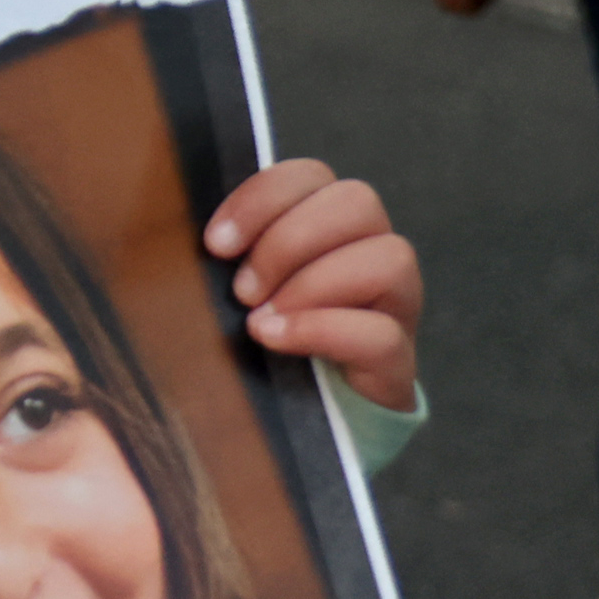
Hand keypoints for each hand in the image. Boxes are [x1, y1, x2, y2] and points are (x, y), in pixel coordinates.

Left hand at [208, 158, 421, 413]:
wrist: (306, 423)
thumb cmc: (264, 341)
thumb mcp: (242, 290)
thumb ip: (232, 255)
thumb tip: (199, 236)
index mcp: (332, 225)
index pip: (312, 176)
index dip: (263, 198)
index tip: (216, 244)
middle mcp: (374, 253)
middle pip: (357, 202)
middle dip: (289, 241)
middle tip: (242, 290)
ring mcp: (396, 308)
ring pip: (389, 257)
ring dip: (313, 283)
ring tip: (259, 319)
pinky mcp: (399, 363)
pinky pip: (383, 333)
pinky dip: (322, 329)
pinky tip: (276, 338)